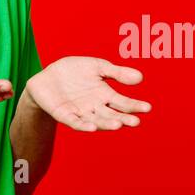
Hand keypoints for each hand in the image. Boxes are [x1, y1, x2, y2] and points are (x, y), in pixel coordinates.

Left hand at [26, 56, 150, 130]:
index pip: (123, 103)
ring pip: (96, 120)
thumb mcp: (97, 67)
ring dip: (107, 124)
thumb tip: (140, 77)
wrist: (47, 76)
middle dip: (124, 118)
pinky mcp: (65, 115)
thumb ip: (117, 73)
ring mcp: (80, 112)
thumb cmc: (74, 71)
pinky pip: (75, 122)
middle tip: (136, 121)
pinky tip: (92, 127)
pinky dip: (84, 126)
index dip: (134, 106)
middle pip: (112, 115)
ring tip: (118, 124)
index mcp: (105, 95)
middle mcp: (95, 107)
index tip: (147, 108)